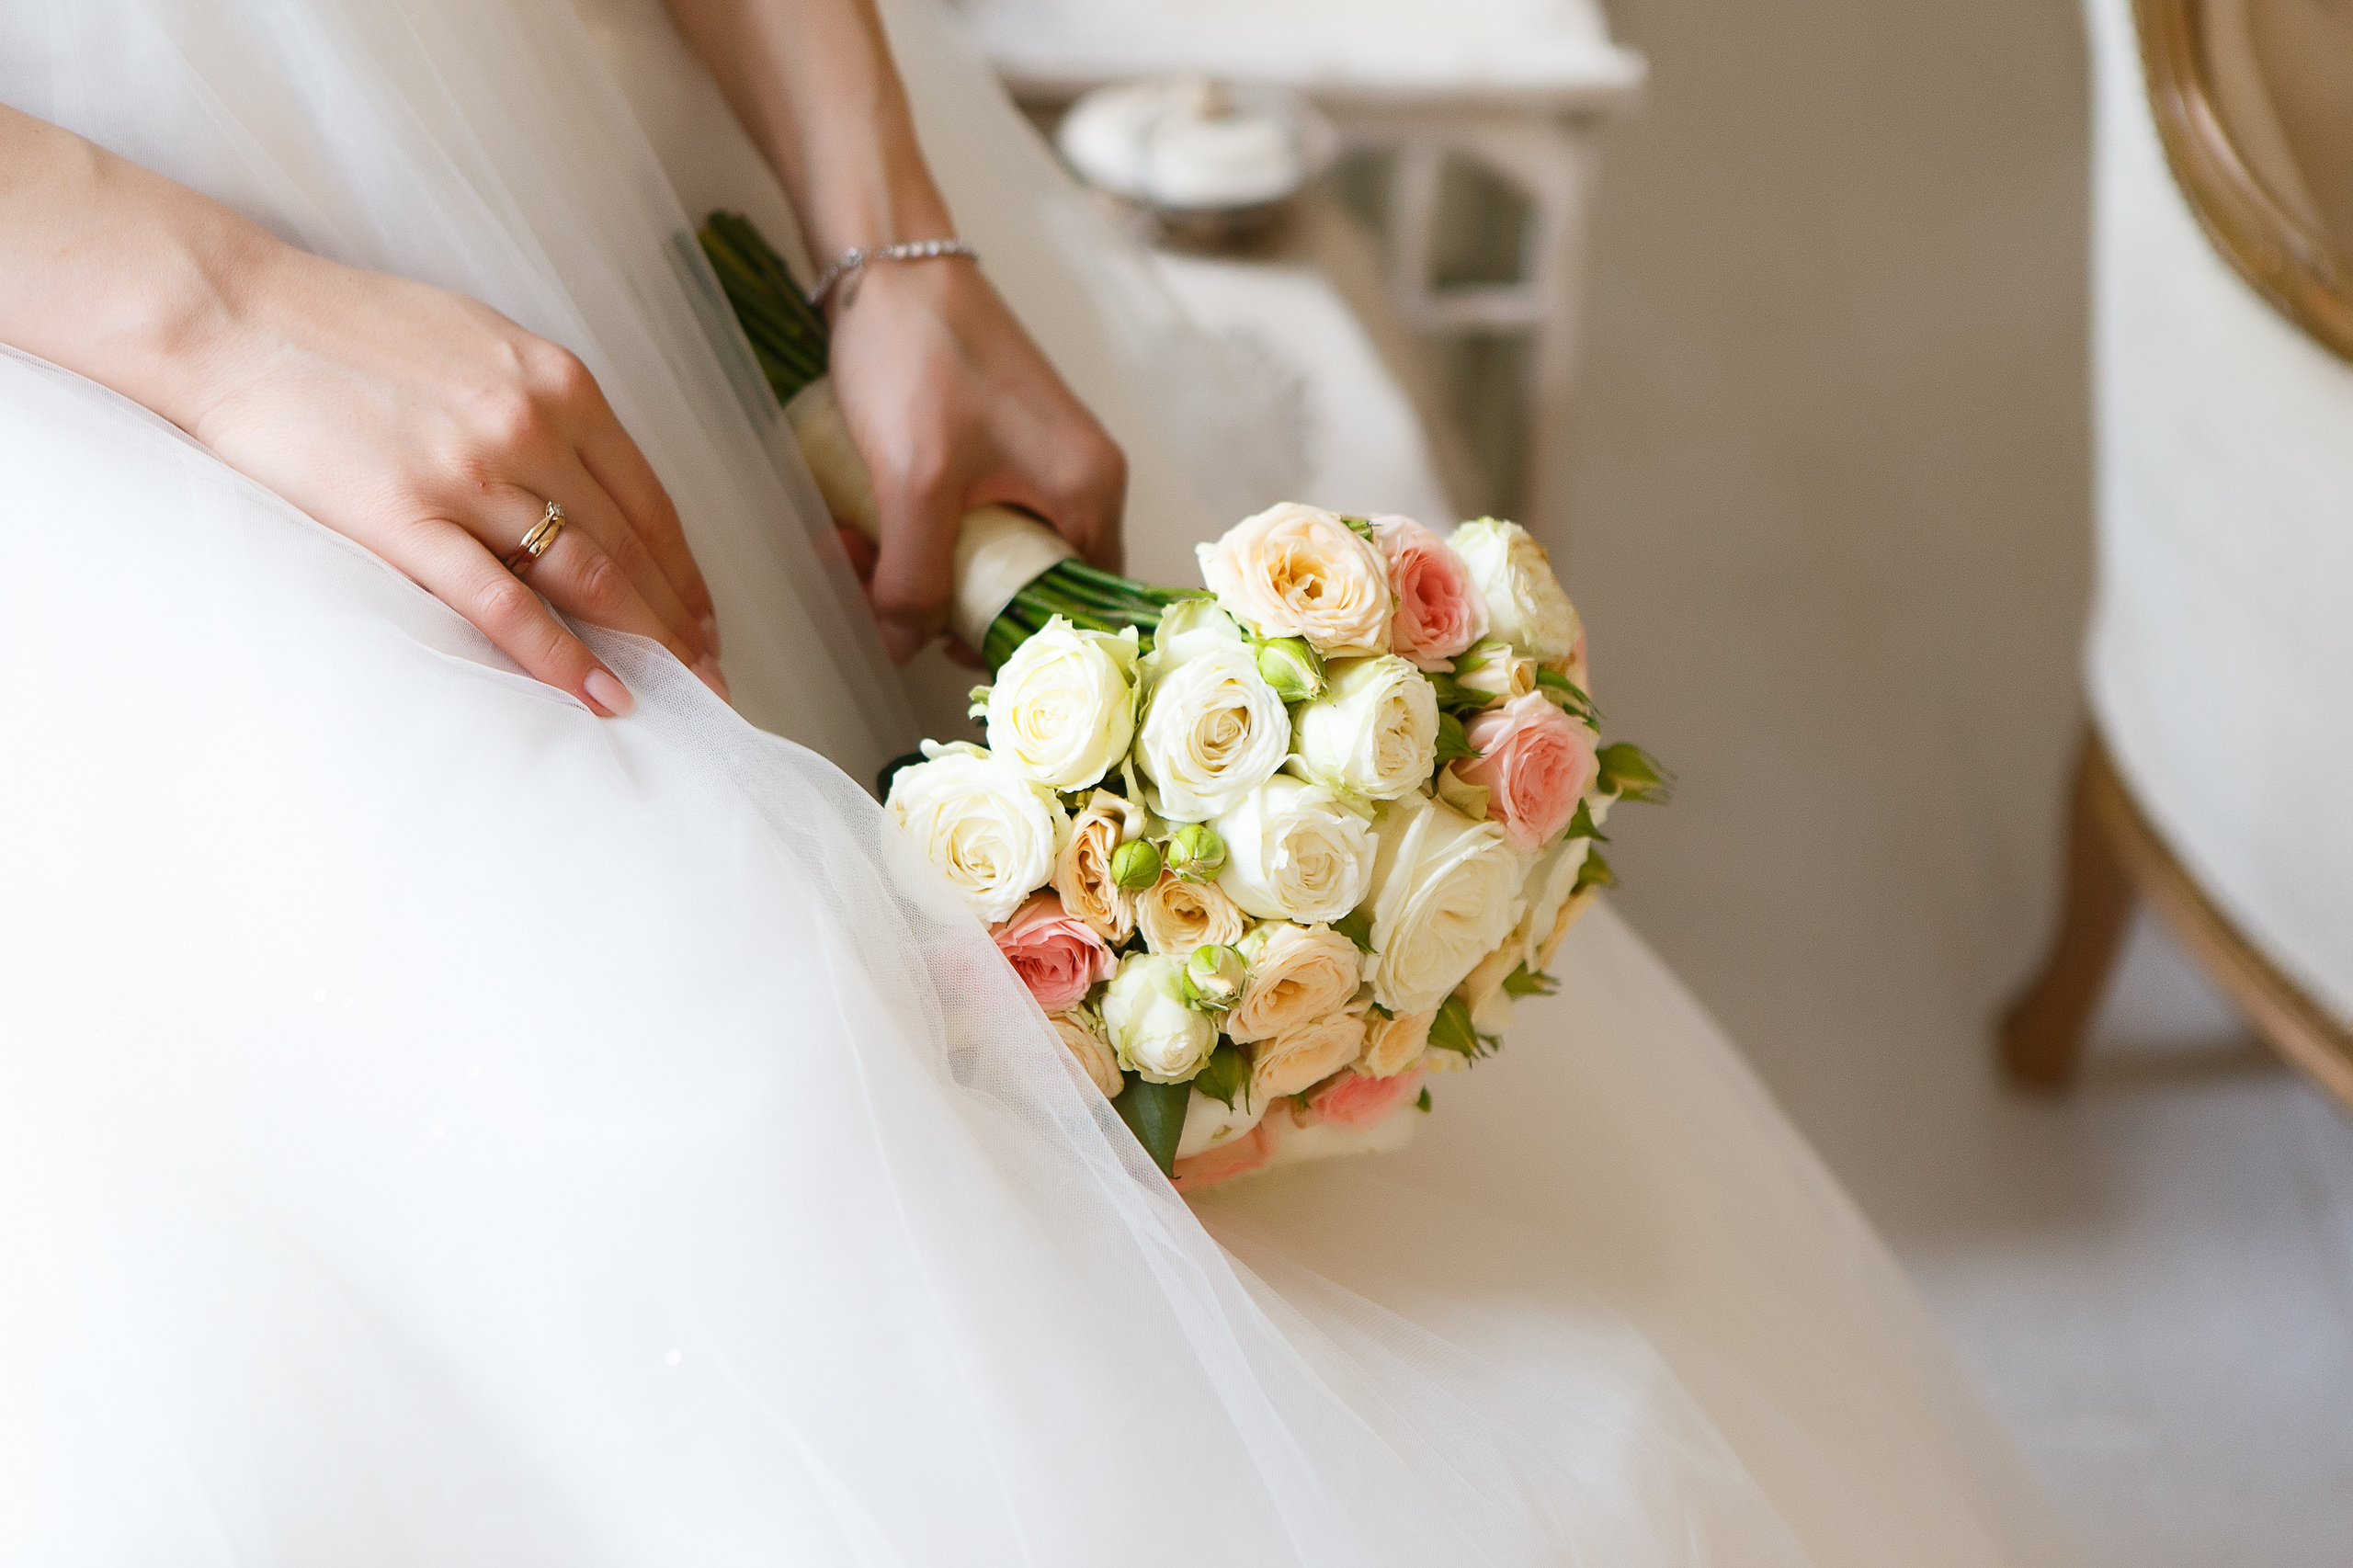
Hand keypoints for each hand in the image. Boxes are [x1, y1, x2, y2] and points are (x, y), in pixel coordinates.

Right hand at [187, 245, 724, 714]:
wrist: (232, 315)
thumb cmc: (352, 331)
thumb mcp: (481, 347)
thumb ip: (545, 411)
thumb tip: (592, 484)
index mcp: (557, 384)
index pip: (651, 502)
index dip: (686, 573)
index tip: (705, 622)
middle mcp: (530, 426)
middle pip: (632, 547)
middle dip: (681, 623)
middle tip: (713, 681)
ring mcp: (470, 473)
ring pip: (587, 576)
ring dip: (645, 643)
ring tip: (679, 694)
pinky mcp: (405, 517)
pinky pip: (503, 603)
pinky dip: (563, 657)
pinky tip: (602, 696)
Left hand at [825, 257, 1125, 662]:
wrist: (888, 260)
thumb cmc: (918, 355)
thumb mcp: (915, 483)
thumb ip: (913, 577)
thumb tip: (901, 647)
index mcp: (1090, 492)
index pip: (1078, 605)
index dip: (1011, 637)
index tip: (941, 646)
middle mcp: (1081, 479)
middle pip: (1024, 582)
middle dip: (942, 597)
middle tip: (874, 590)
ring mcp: (1041, 458)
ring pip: (984, 549)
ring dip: (916, 562)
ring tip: (849, 548)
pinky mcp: (1000, 441)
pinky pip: (967, 511)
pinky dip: (915, 526)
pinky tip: (861, 518)